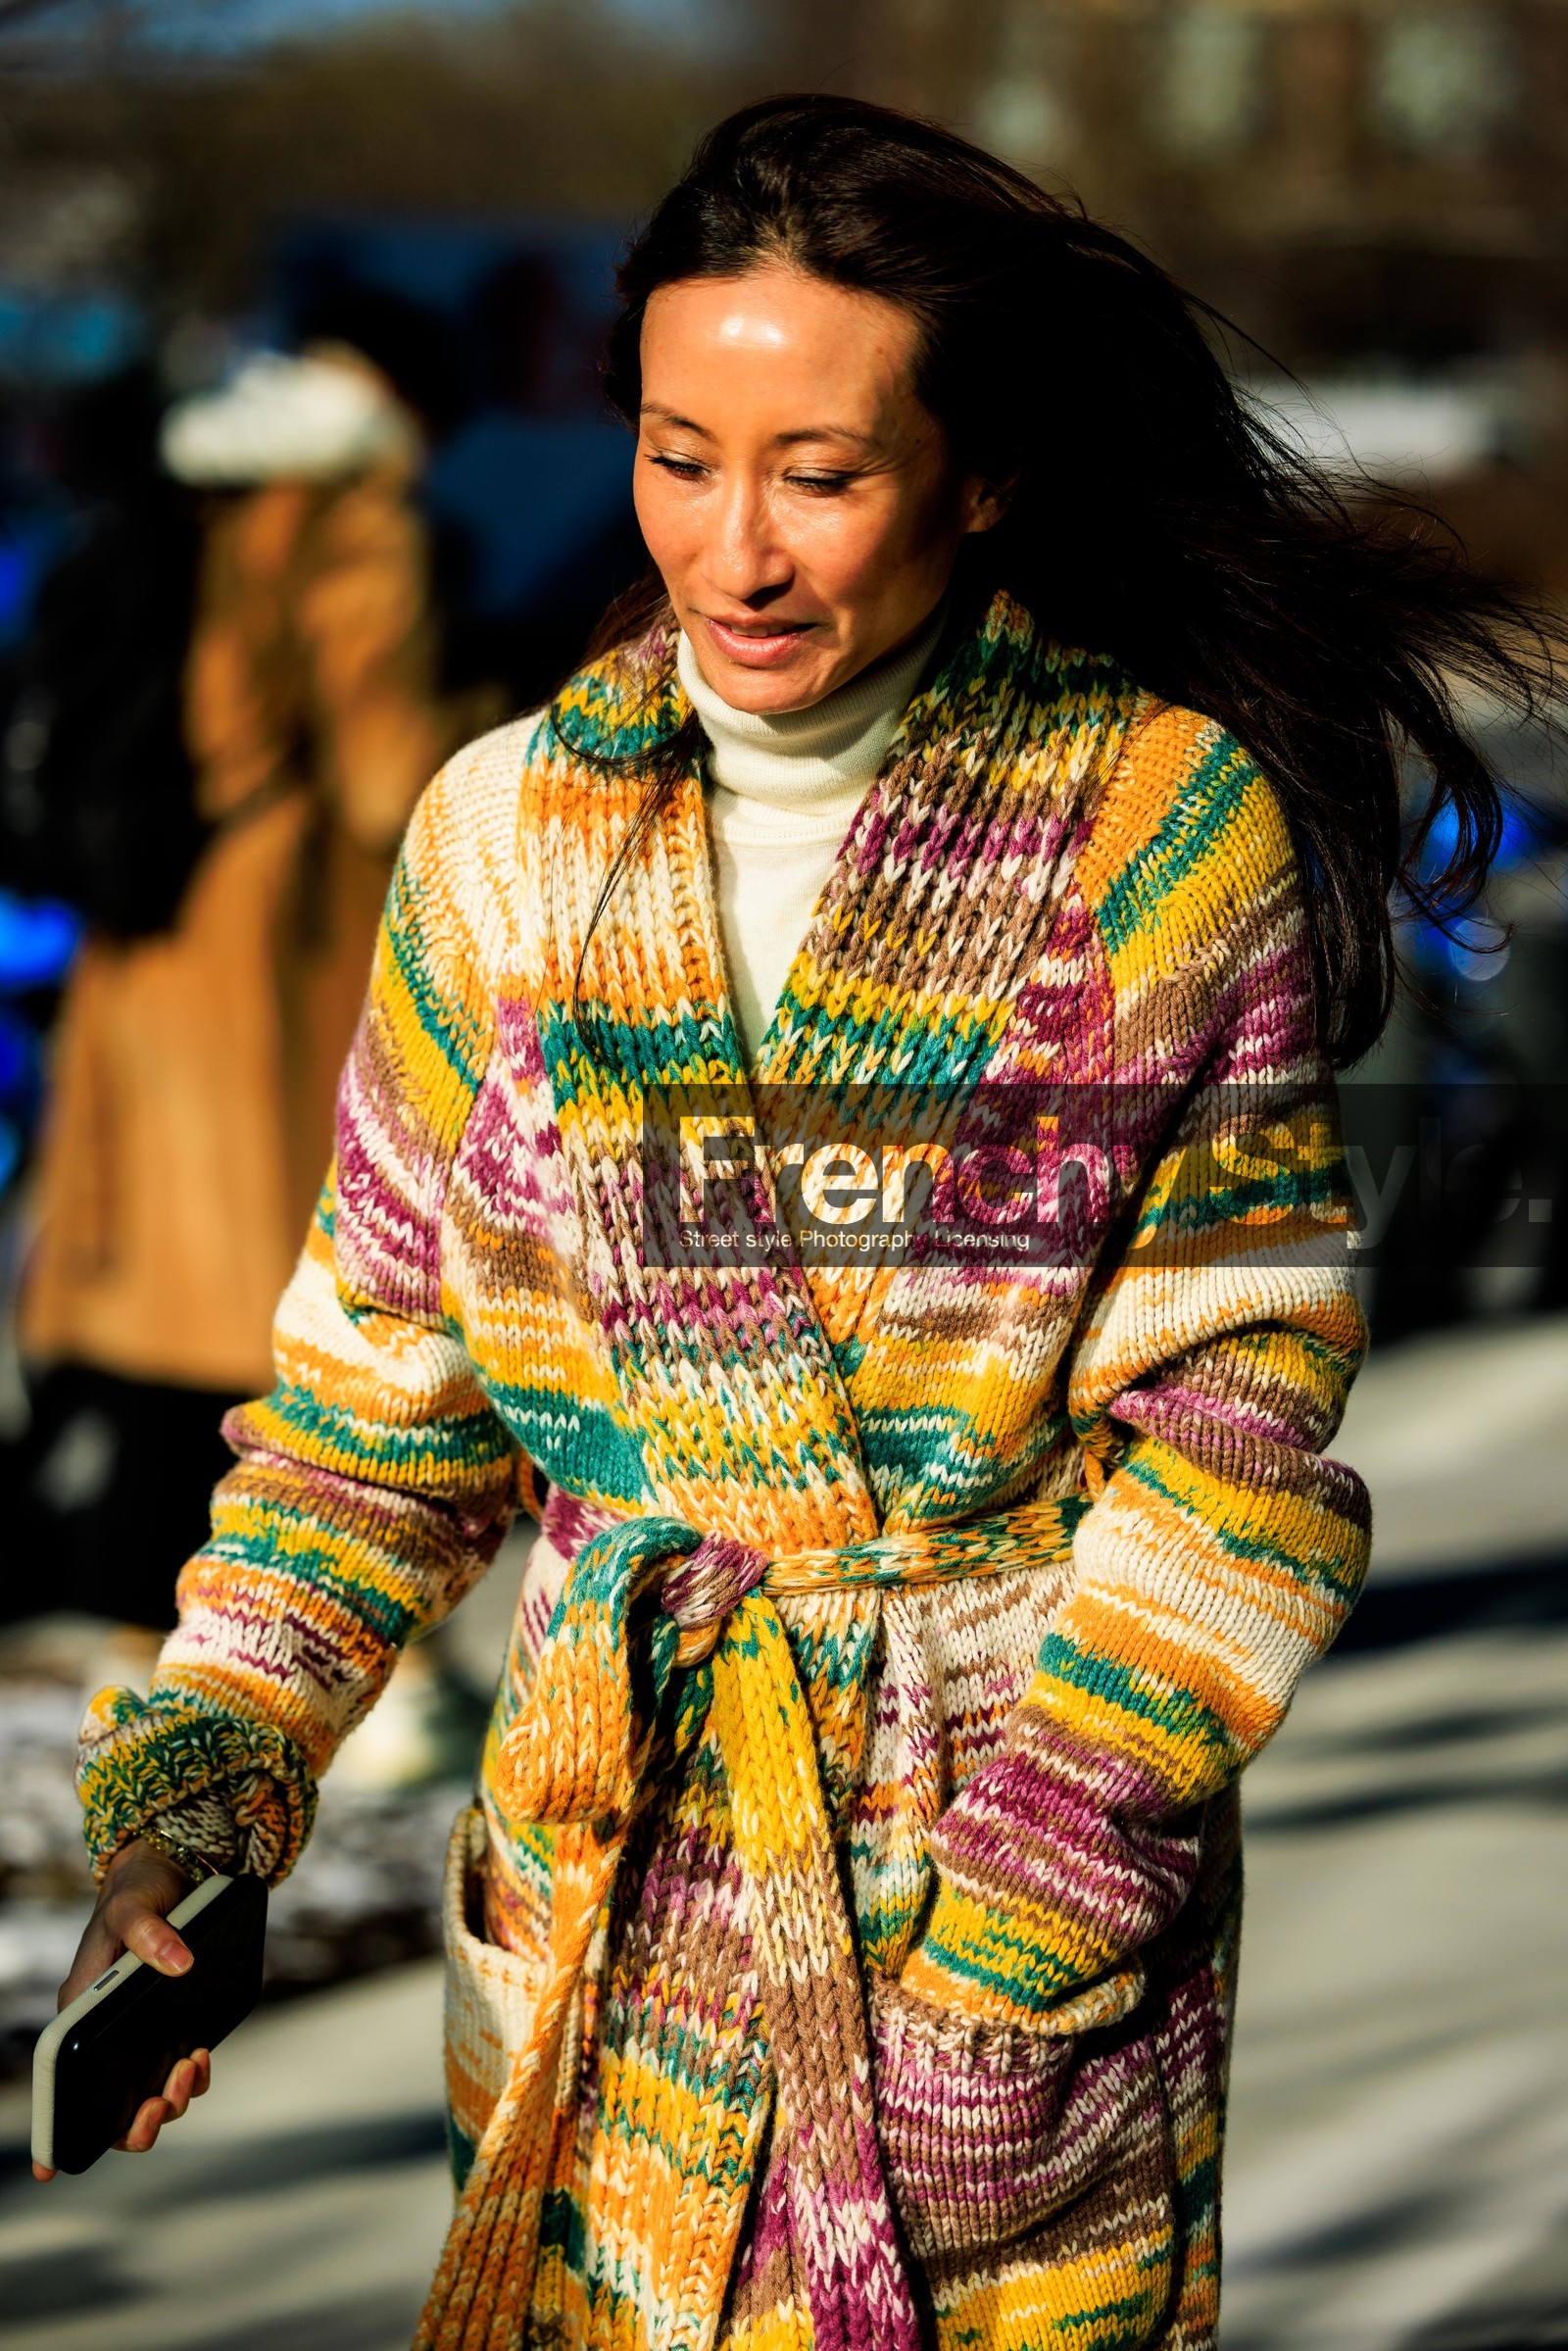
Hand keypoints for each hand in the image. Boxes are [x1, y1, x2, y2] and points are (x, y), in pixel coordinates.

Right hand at [32, 1838, 212, 2180]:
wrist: (169, 1872)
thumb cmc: (138, 1891)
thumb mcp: (135, 1906)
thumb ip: (151, 1934)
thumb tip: (179, 1965)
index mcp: (80, 2011)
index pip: (61, 2079)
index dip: (56, 2126)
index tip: (51, 2165)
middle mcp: (106, 2031)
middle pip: (110, 2104)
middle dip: (137, 2120)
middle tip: (162, 2099)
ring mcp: (139, 2032)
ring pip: (147, 2093)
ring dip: (169, 2097)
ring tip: (190, 2066)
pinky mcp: (170, 2025)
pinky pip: (177, 2069)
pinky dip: (191, 2074)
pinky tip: (201, 2054)